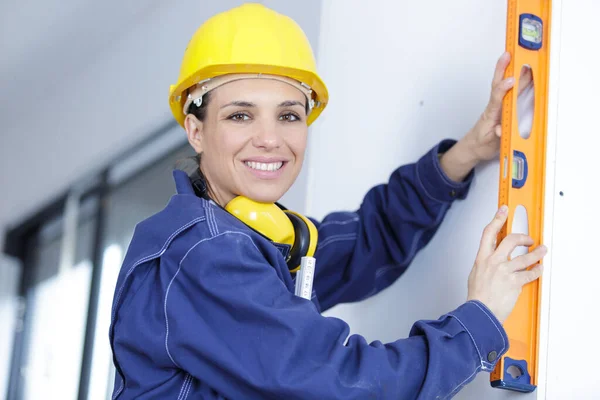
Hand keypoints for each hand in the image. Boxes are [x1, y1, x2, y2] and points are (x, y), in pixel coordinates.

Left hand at [439, 52, 532, 182]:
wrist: (475, 146)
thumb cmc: (483, 143)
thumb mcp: (490, 144)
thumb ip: (496, 136)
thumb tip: (501, 130)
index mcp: (491, 115)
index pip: (496, 99)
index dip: (503, 89)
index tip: (511, 81)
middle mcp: (494, 107)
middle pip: (498, 85)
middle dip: (503, 69)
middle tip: (508, 54)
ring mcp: (498, 106)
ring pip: (504, 86)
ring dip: (510, 71)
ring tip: (517, 57)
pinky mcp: (503, 108)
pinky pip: (510, 91)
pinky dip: (518, 80)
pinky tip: (525, 72)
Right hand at [466, 205, 545, 323]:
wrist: (480, 312)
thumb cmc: (477, 296)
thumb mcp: (476, 273)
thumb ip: (486, 262)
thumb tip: (493, 257)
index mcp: (482, 258)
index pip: (489, 232)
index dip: (497, 218)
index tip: (503, 211)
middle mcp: (494, 261)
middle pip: (511, 239)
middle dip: (524, 237)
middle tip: (529, 239)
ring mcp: (505, 271)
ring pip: (526, 256)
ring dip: (537, 253)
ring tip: (542, 250)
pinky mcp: (514, 282)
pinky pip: (531, 273)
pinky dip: (537, 270)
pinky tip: (539, 268)